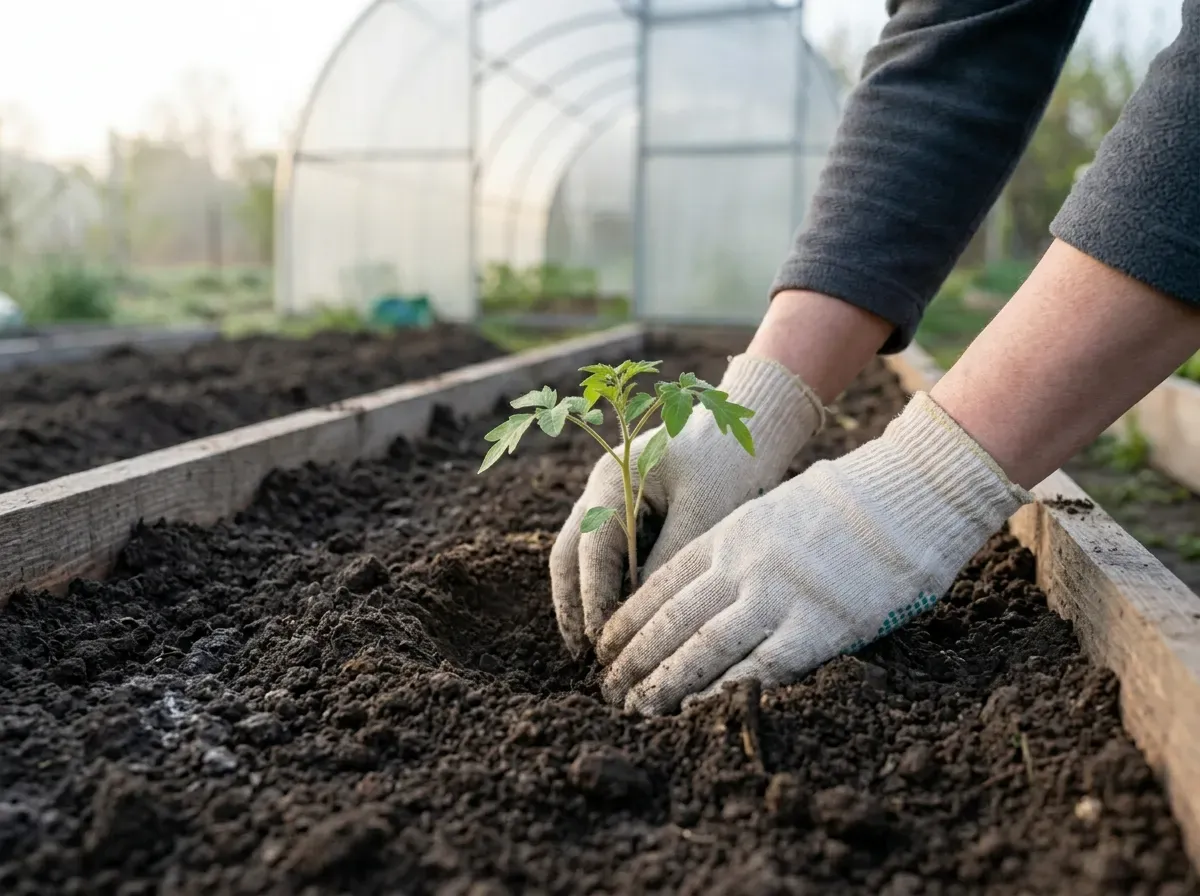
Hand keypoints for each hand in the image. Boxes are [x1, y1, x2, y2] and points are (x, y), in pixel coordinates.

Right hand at [549, 354, 824, 657]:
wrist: (747, 426)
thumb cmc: (730, 462)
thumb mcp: (704, 512)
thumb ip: (668, 559)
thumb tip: (638, 614)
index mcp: (612, 480)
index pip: (591, 549)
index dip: (592, 597)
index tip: (598, 640)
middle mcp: (600, 489)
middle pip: (570, 553)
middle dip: (573, 604)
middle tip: (583, 654)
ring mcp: (608, 499)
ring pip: (581, 556)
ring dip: (585, 598)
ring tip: (595, 647)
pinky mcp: (626, 511)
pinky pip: (605, 554)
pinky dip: (607, 585)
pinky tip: (621, 620)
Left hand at [596, 392, 1030, 714]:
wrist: (909, 494)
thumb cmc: (845, 502)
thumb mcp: (773, 508)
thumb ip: (737, 545)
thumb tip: (707, 582)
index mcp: (731, 533)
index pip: (661, 583)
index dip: (629, 620)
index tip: (605, 647)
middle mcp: (744, 564)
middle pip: (672, 619)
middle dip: (634, 657)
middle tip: (608, 689)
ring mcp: (779, 595)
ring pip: (704, 646)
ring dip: (665, 682)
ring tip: (637, 708)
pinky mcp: (819, 627)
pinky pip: (761, 667)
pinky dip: (723, 692)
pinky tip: (697, 712)